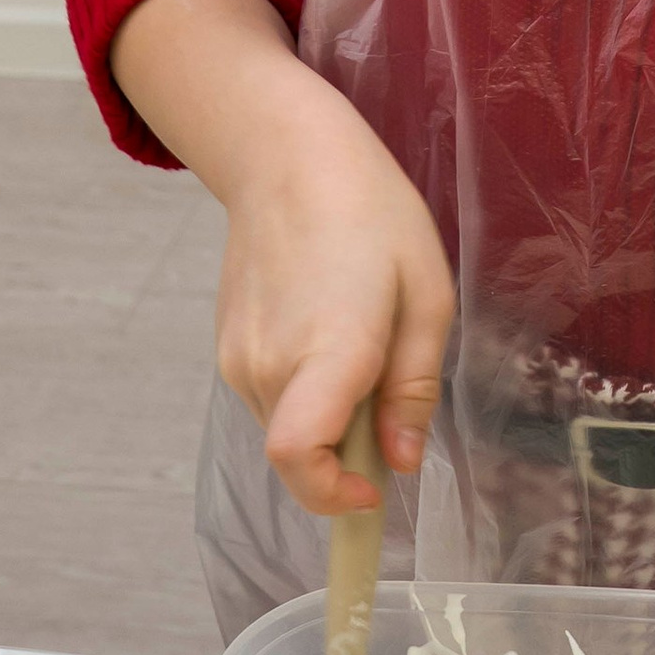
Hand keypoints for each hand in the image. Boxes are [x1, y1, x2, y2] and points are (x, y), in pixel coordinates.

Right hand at [169, 3, 452, 520]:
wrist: (284, 157)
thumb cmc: (371, 212)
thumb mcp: (427, 294)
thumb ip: (414, 387)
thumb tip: (404, 461)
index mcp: (328, 348)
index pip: (298, 458)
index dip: (333, 497)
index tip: (374, 489)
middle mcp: (270, 364)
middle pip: (304, 453)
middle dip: (352, 446)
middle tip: (389, 378)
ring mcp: (238, 360)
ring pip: (289, 427)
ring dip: (330, 414)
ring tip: (361, 334)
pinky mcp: (226, 350)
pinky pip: (274, 398)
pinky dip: (307, 390)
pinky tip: (330, 325)